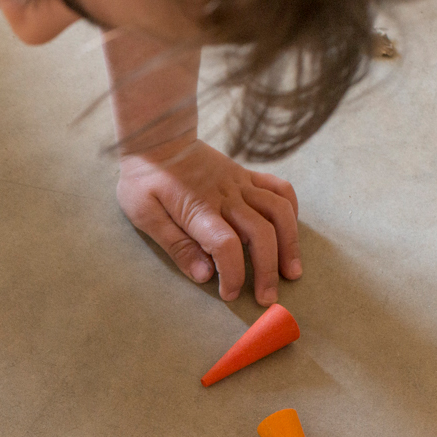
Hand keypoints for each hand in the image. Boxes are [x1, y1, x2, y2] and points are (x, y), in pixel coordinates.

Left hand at [116, 138, 301, 304]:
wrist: (157, 138)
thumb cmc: (145, 181)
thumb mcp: (146, 216)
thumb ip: (176, 246)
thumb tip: (203, 276)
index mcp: (199, 209)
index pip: (226, 246)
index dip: (233, 274)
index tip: (229, 295)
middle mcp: (227, 195)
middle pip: (261, 233)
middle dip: (267, 270)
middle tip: (267, 299)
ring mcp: (240, 183)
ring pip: (279, 211)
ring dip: (289, 244)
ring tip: (292, 271)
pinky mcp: (247, 175)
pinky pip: (280, 189)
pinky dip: (291, 212)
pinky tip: (290, 234)